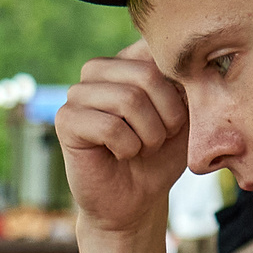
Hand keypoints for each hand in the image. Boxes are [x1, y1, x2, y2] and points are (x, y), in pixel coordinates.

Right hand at [58, 42, 188, 237]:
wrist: (137, 199)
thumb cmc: (162, 155)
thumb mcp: (187, 114)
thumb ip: (185, 81)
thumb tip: (183, 59)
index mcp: (127, 60)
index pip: (159, 52)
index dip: (181, 89)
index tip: (180, 117)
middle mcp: (98, 70)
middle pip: (146, 74)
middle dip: (167, 115)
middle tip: (161, 138)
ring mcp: (77, 93)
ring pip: (129, 100)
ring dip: (149, 134)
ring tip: (143, 148)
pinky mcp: (65, 120)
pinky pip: (110, 127)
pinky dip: (127, 148)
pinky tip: (121, 155)